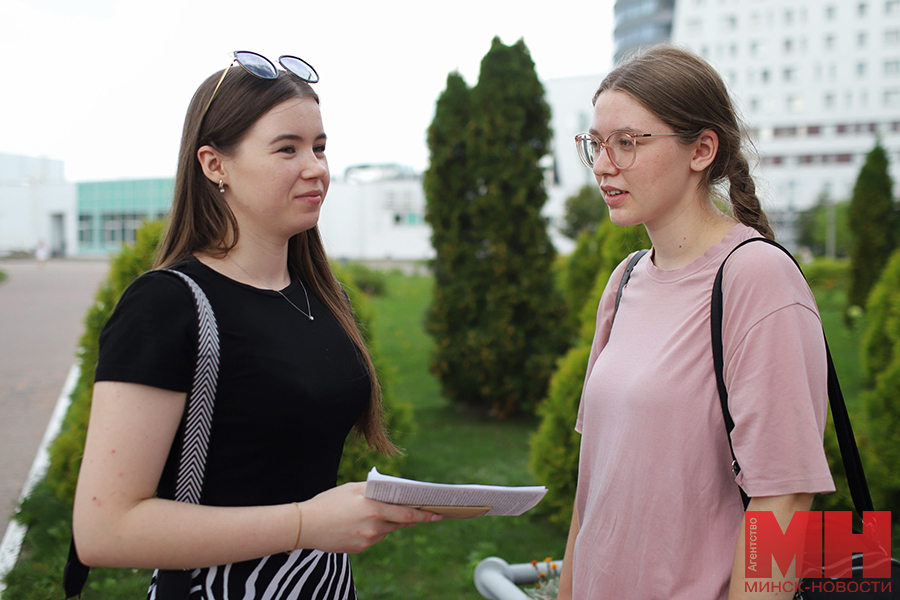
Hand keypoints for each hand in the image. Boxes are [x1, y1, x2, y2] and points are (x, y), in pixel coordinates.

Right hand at [297, 482, 441, 553]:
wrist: (306, 525)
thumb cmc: (329, 502)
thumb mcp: (352, 488)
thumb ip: (375, 490)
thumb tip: (393, 493)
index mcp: (374, 508)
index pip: (407, 513)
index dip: (425, 514)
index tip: (439, 514)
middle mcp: (374, 526)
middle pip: (400, 522)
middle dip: (410, 517)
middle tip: (424, 513)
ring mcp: (368, 540)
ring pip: (387, 530)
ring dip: (388, 522)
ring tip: (374, 513)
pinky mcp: (360, 549)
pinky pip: (375, 538)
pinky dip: (374, 530)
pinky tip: (359, 523)